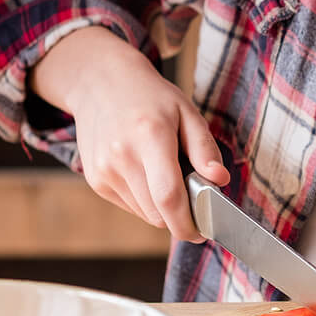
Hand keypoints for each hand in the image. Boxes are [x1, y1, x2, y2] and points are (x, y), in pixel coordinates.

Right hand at [46, 28, 227, 240]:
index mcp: (150, 137)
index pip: (168, 197)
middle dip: (180, 214)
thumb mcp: (186, 112)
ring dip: (162, 206)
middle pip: (157, 213)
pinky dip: (144, 199)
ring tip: (165, 172)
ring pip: (144, 213)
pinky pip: (130, 205)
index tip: (202, 232)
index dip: (188, 223)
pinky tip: (145, 171)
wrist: (99, 83)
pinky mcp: (95, 180)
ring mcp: (103, 171)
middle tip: (193, 194)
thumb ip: (204, 148)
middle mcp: (122, 157)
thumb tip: (220, 180)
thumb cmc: (150, 97)